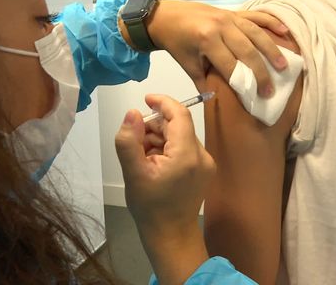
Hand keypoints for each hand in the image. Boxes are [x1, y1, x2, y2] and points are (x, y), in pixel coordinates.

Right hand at [115, 94, 214, 283]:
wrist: (171, 236)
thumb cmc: (150, 207)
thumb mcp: (133, 173)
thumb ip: (129, 140)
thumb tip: (132, 113)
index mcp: (187, 154)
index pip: (180, 114)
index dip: (162, 102)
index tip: (145, 100)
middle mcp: (202, 155)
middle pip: (177, 126)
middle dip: (154, 129)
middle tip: (136, 147)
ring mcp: (206, 163)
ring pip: (179, 136)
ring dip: (159, 139)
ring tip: (144, 161)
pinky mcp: (204, 169)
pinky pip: (184, 147)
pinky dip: (168, 149)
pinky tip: (155, 165)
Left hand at [146, 0, 289, 96]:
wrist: (164, 16)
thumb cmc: (175, 42)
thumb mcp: (187, 64)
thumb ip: (203, 81)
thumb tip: (218, 99)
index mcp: (207, 40)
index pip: (231, 65)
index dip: (244, 82)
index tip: (256, 96)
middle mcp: (221, 26)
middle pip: (247, 51)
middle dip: (261, 72)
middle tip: (271, 89)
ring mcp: (228, 17)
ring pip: (255, 33)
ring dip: (271, 49)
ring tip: (283, 65)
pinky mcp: (232, 11)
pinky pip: (255, 15)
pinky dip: (271, 22)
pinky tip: (284, 31)